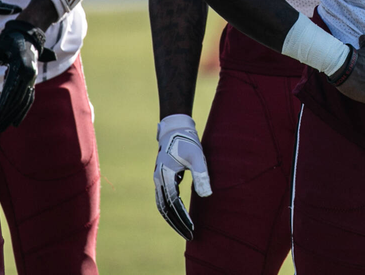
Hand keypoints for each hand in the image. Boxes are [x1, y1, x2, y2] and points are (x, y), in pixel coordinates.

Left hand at [0, 20, 52, 131]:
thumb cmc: (8, 42)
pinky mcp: (32, 83)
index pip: (11, 90)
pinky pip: (28, 100)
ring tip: (0, 129)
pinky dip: (22, 112)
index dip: (2, 105)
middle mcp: (29, 75)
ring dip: (12, 116)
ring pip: (23, 102)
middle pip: (18, 99)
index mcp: (21, 66)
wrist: (27, 36)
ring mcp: (32, 80)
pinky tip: (14, 123)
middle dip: (6, 115)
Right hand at [153, 114, 211, 239]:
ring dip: (172, 218)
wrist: (175, 128)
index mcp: (165, 175)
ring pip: (162, 205)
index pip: (173, 203)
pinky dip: (170, 210)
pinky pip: (163, 199)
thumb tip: (206, 195)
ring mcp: (158, 179)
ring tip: (184, 230)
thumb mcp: (198, 156)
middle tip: (189, 235)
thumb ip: (202, 175)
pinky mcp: (161, 178)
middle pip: (164, 208)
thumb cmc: (188, 141)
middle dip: (176, 223)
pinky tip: (180, 216)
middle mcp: (158, 179)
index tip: (192, 229)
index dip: (182, 218)